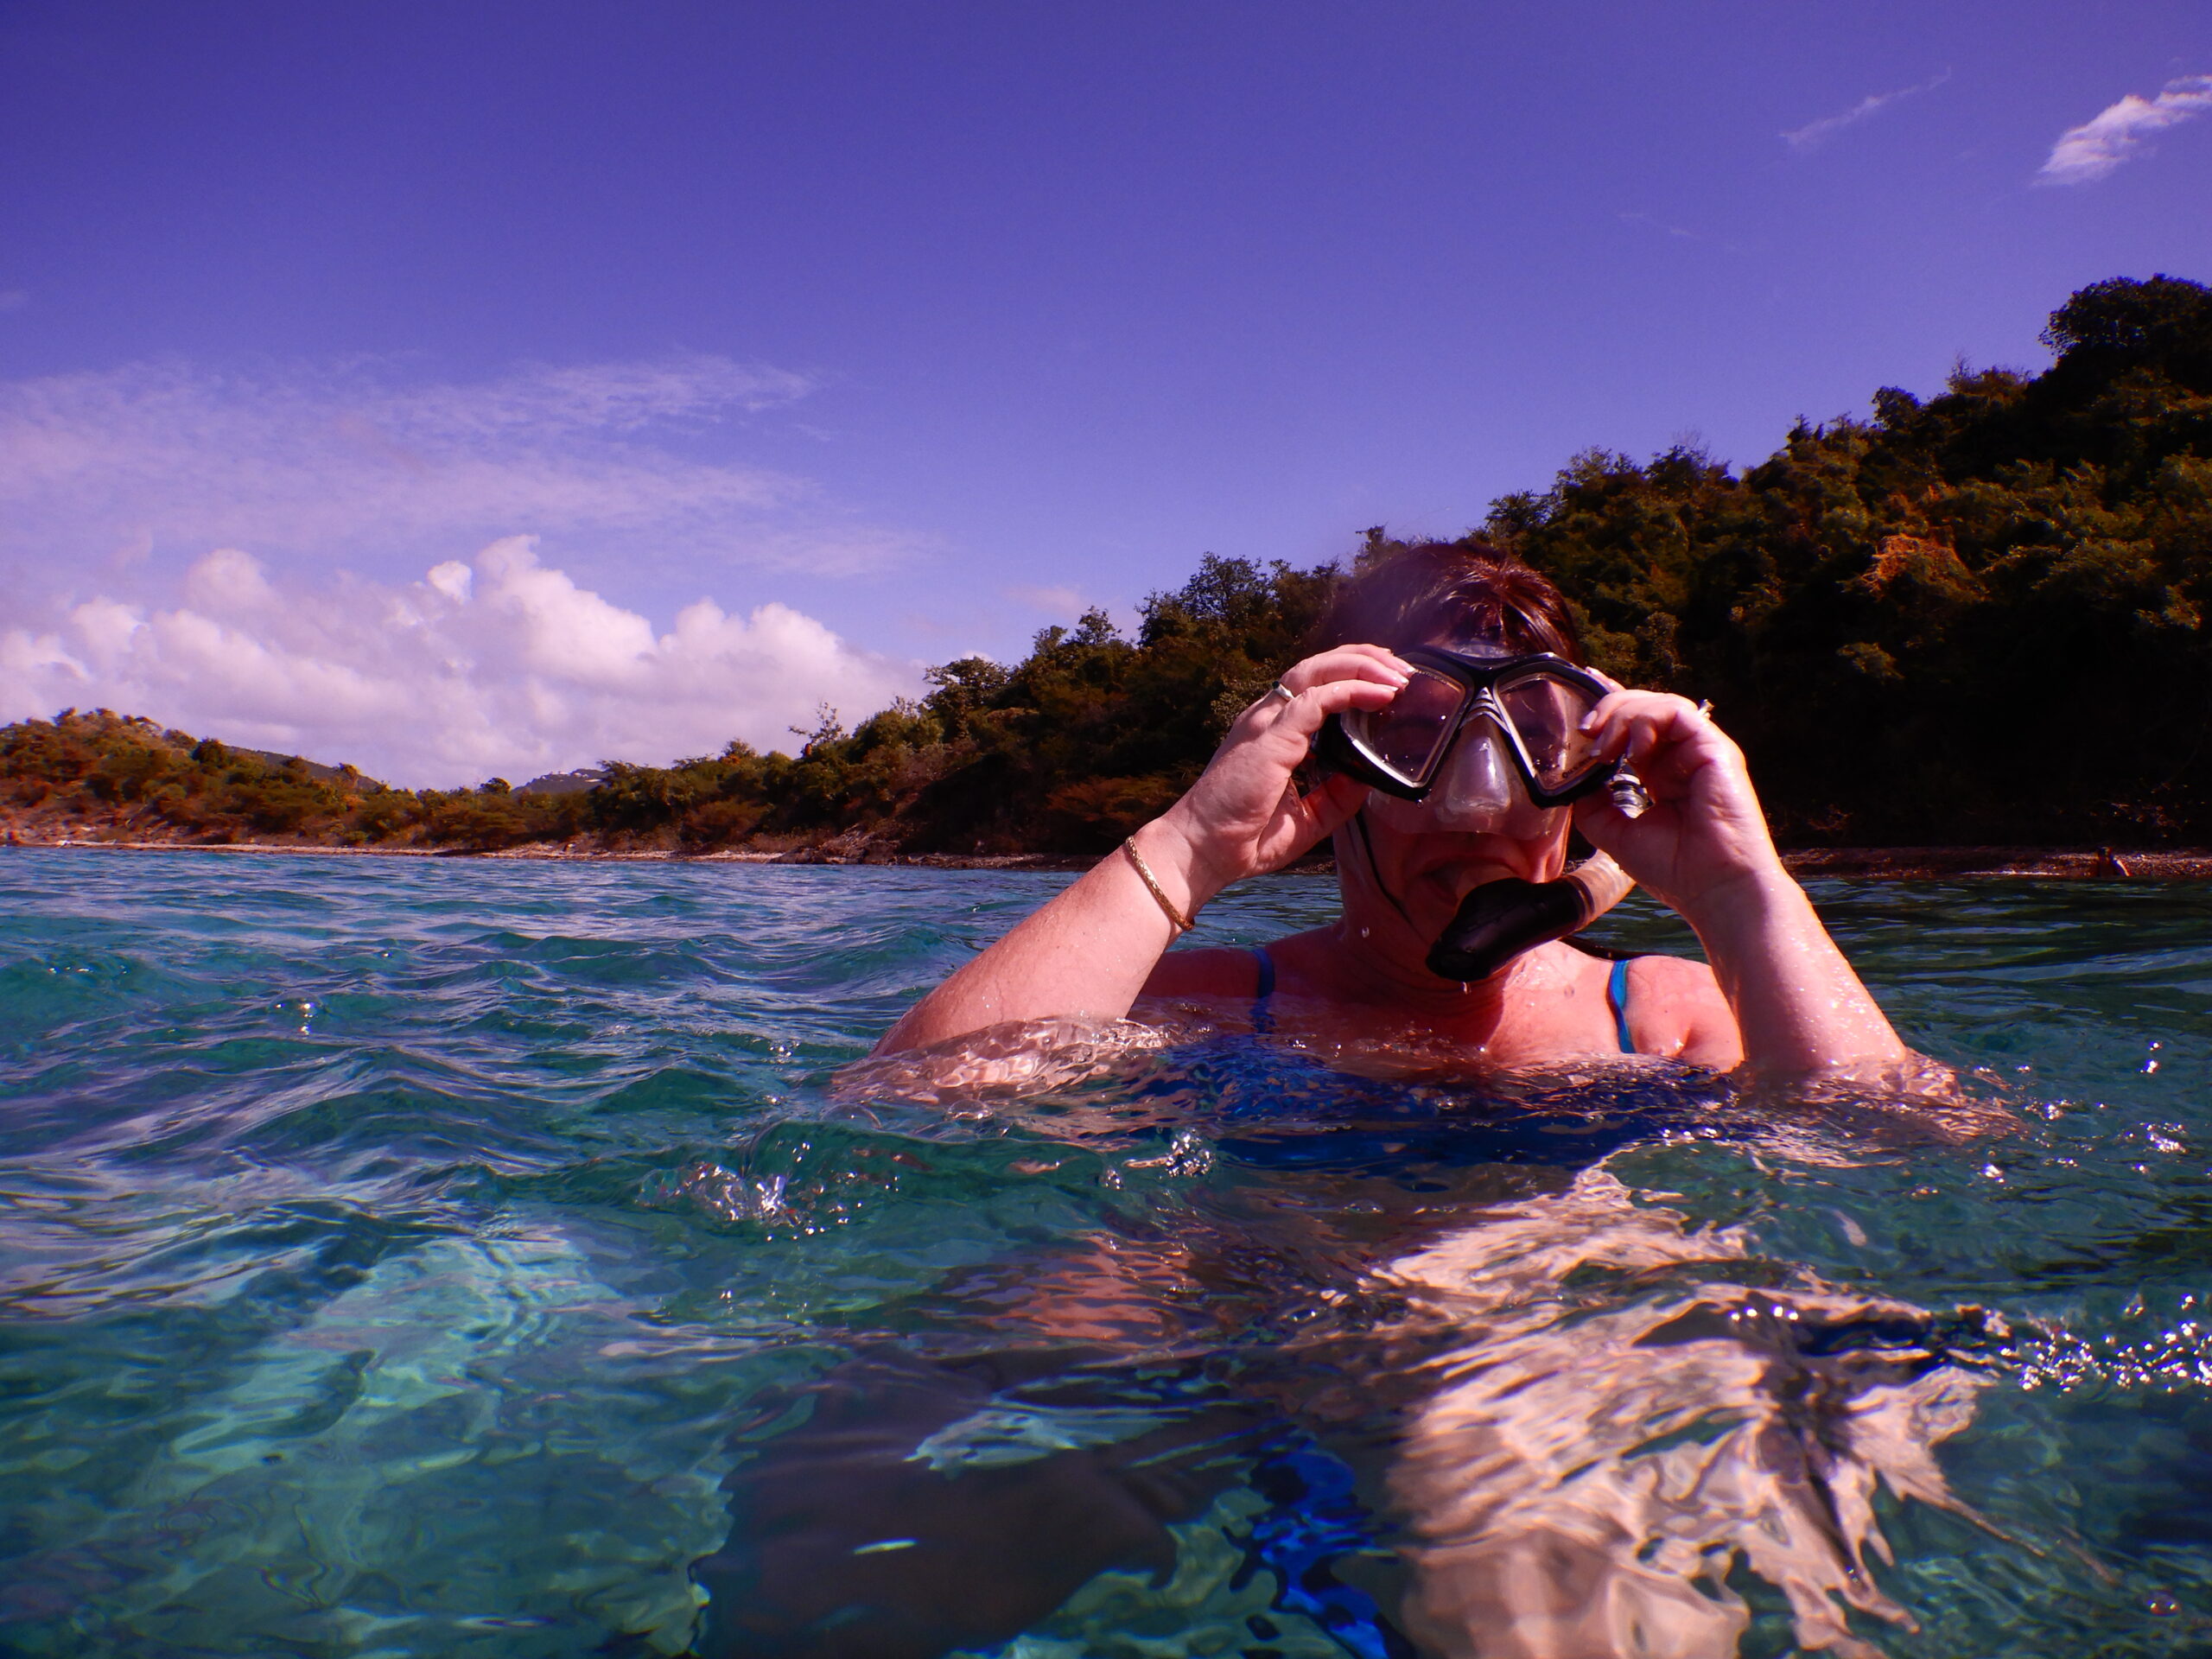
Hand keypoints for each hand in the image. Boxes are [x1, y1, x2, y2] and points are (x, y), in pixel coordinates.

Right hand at [1151, 644, 1409, 901]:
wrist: (1202, 852)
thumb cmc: (1243, 837)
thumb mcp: (1307, 817)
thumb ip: (1336, 795)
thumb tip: (1369, 778)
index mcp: (1271, 731)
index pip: (1314, 683)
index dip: (1353, 673)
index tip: (1389, 683)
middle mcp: (1266, 717)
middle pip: (1318, 665)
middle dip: (1365, 659)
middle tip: (1403, 670)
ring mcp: (1265, 723)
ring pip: (1317, 670)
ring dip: (1362, 666)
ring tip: (1398, 675)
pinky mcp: (1270, 737)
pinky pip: (1316, 700)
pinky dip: (1352, 691)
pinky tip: (1380, 695)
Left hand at [1571, 679, 1787, 919]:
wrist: (1714, 890)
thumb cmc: (1676, 871)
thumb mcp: (1616, 835)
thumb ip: (1594, 806)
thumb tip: (1576, 781)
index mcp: (1663, 774)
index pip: (1636, 727)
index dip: (1611, 708)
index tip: (1583, 699)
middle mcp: (1683, 758)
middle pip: (1646, 708)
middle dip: (1610, 710)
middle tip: (1586, 732)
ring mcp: (1701, 751)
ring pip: (1661, 704)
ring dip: (1624, 716)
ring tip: (1605, 748)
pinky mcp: (1715, 750)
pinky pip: (1679, 713)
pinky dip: (1648, 722)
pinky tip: (1633, 750)